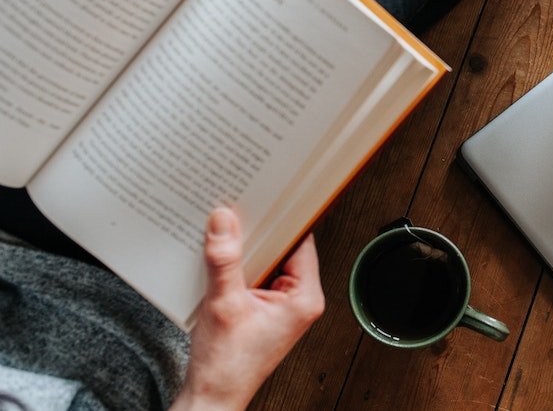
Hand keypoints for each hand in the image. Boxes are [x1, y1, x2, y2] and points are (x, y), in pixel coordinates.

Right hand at [171, 208, 324, 409]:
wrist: (211, 398)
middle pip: (283, 250)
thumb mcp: (224, 304)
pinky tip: (219, 256)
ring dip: (246, 250)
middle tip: (240, 209)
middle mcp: (298, 300)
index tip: (270, 197)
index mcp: (305, 297)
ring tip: (225, 230)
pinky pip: (253, 276)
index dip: (285, 218)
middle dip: (260, 233)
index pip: (301, 242)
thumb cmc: (227, 366)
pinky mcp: (262, 310)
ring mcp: (281, 305)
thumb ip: (224, 260)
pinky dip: (237, 266)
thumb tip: (224, 221)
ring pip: (266, 262)